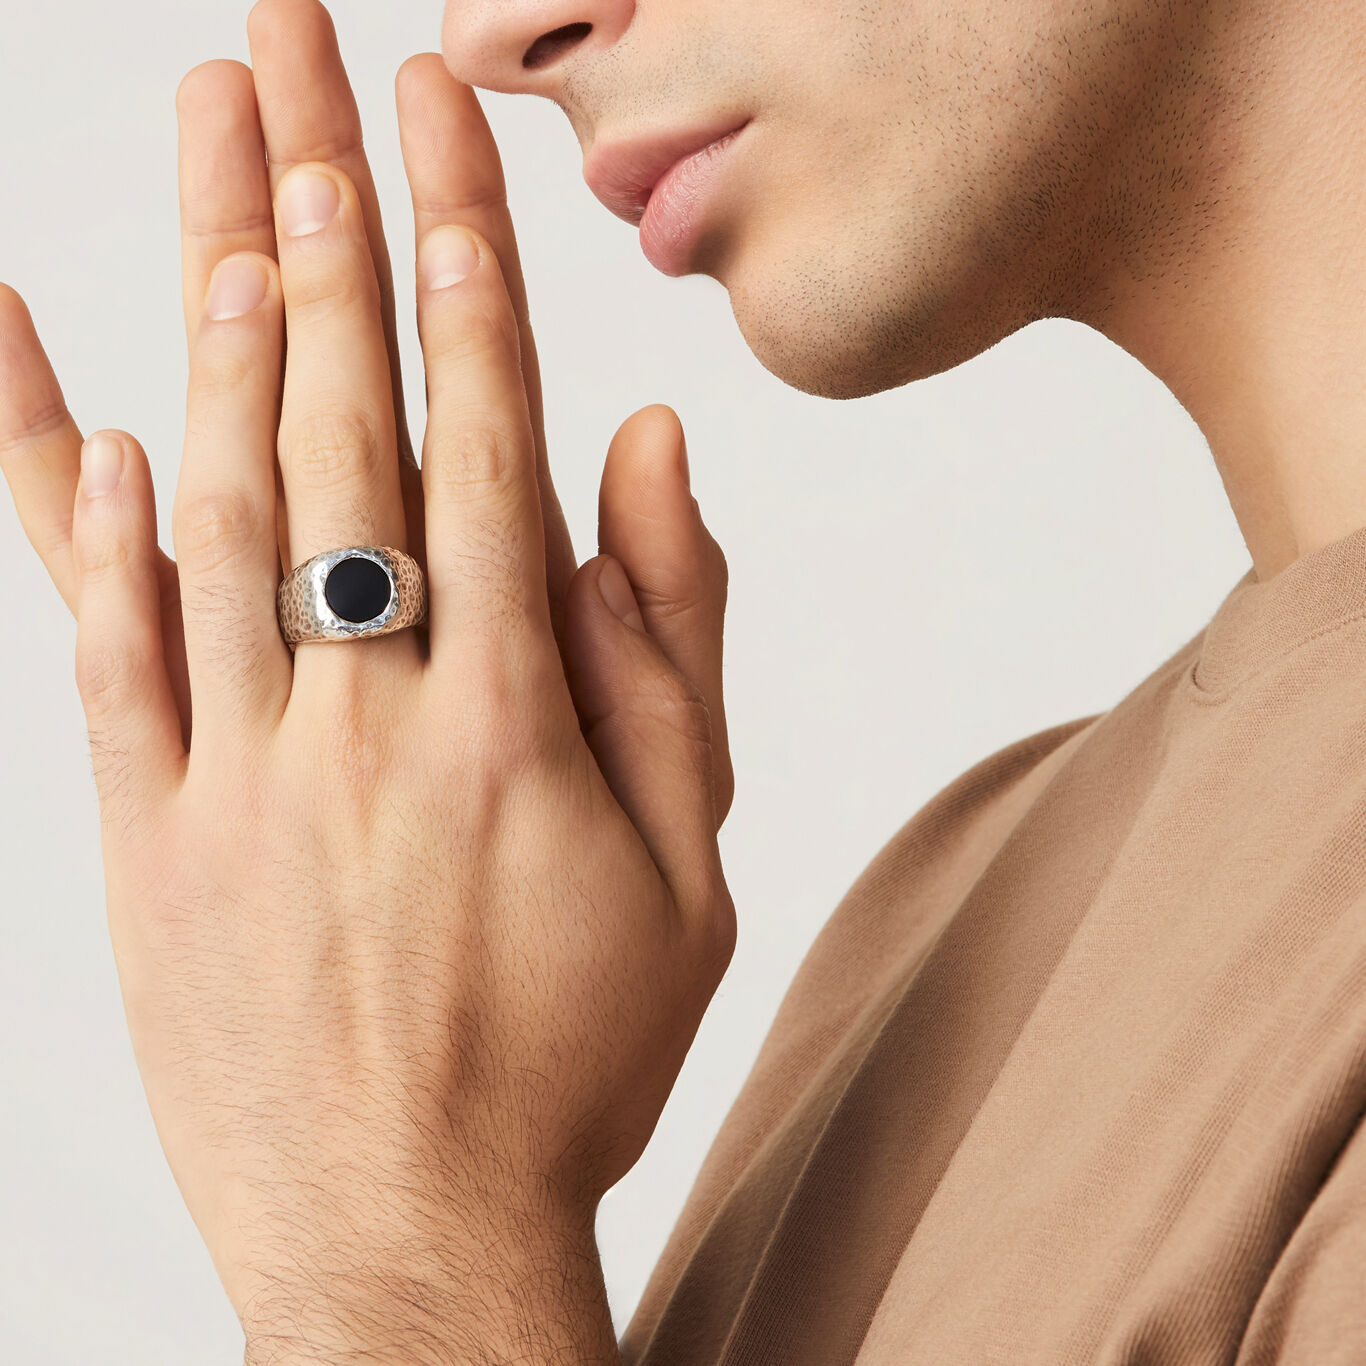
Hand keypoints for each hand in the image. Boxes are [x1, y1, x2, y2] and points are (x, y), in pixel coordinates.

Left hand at [0, 0, 735, 1357]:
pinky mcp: (143, 830)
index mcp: (514, 715)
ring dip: (205, 306)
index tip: (440, 127)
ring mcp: (238, 767)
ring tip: (206, 141)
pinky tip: (59, 374)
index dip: (463, 267)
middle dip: (316, 211)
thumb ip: (671, 650)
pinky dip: (72, 501)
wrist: (411, 1235)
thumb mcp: (686, 862)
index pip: (485, 436)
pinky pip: (97, 639)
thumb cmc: (573, 1048)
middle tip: (293, 48)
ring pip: (214, 495)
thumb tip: (647, 462)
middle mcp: (370, 711)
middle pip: (335, 419)